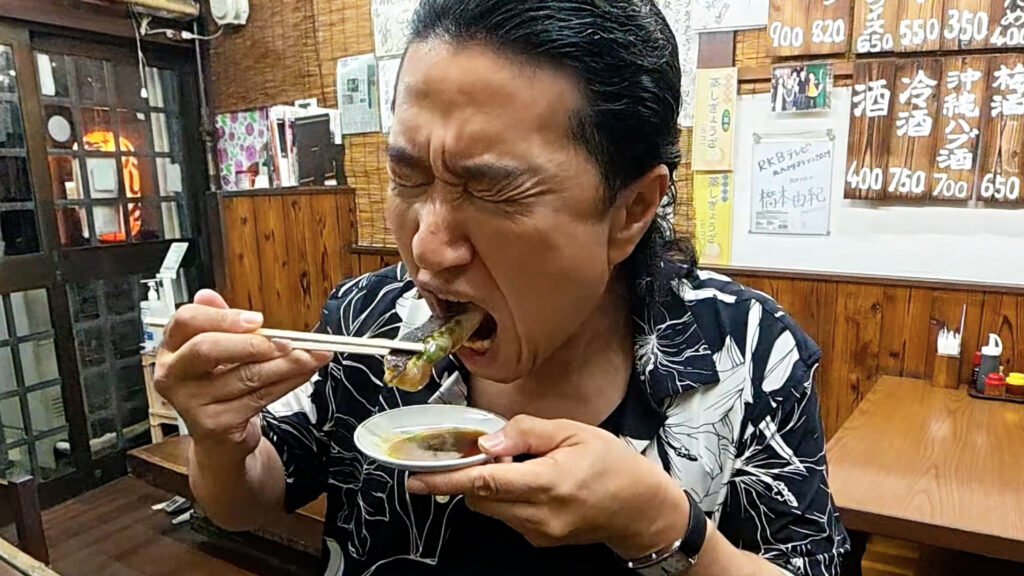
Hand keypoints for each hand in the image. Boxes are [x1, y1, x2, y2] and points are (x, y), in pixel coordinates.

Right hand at [153, 289, 331, 461]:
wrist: (220, 439)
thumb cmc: (220, 387)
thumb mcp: (218, 351)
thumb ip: (218, 323)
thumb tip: (208, 294)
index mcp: (171, 348)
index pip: (187, 320)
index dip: (223, 316)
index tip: (257, 319)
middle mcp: (173, 376)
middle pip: (207, 348)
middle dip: (250, 342)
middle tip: (285, 340)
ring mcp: (192, 403)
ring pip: (245, 375)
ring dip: (285, 362)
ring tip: (311, 354)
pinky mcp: (215, 425)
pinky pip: (260, 397)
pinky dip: (289, 381)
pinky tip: (305, 371)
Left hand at [405, 415, 689, 558]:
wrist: (641, 509)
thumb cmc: (613, 464)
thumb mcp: (574, 432)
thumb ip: (526, 432)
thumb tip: (487, 440)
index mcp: (548, 482)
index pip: (485, 482)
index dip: (446, 480)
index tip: (416, 478)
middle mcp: (539, 514)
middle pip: (479, 497)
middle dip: (469, 474)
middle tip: (481, 450)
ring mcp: (538, 532)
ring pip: (489, 508)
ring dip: (488, 485)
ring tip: (516, 463)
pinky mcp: (539, 540)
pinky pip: (506, 516)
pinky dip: (505, 497)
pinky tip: (528, 480)